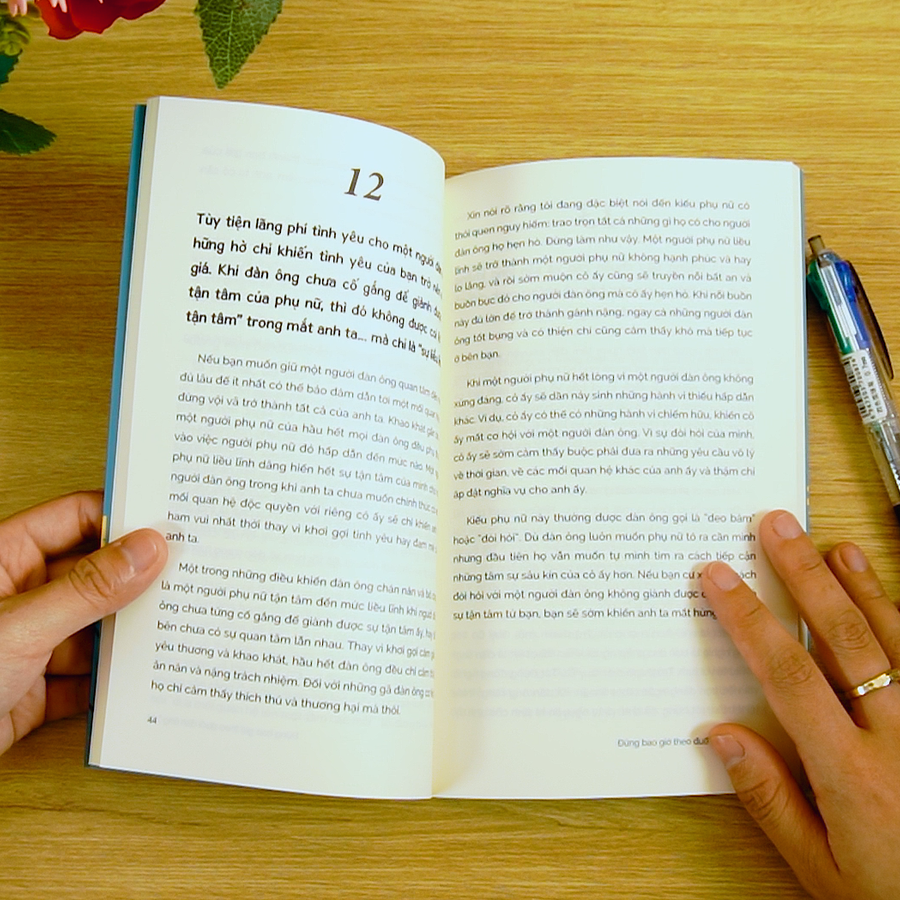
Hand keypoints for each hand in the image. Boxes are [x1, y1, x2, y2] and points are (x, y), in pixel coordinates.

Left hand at [0, 491, 166, 754]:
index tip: (172, 525)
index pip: (76, 519)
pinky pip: (86, 678)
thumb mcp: (20, 628)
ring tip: (172, 632)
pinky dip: (112, 683)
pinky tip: (139, 682)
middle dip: (136, 582)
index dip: (123, 519)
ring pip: (94, 628)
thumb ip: (87, 589)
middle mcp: (17, 597)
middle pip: (94, 575)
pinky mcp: (33, 690)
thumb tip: (146, 548)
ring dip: (128, 637)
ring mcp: (26, 644)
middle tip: (187, 579)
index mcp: (2, 560)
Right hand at [701, 510, 899, 899]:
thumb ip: (772, 800)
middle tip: (775, 526)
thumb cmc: (895, 895)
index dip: (749, 620)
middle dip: (802, 575)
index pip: (788, 676)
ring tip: (829, 544)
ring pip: (892, 638)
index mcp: (851, 773)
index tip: (719, 579)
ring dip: (858, 586)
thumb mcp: (823, 871)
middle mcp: (896, 738)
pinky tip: (882, 592)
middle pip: (841, 638)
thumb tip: (722, 738)